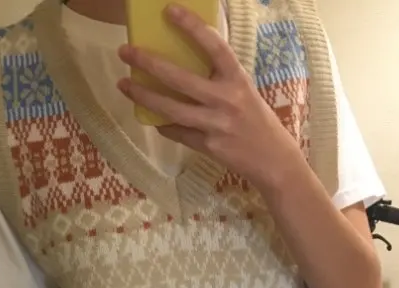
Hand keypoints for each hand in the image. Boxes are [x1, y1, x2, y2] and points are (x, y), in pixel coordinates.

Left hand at [117, 4, 303, 192]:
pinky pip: (178, 132)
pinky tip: (150, 116)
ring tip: (124, 84)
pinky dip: (163, 124)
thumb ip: (220, 79)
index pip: (214, 46)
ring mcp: (216, 125)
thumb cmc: (257, 121)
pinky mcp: (209, 146)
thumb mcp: (244, 92)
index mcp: (238, 80)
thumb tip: (185, 64)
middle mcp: (227, 100)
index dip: (192, 27)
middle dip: (149, 63)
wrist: (273, 160)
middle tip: (127, 52)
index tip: (170, 11)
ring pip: (172, 109)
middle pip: (181, 79)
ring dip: (144, 96)